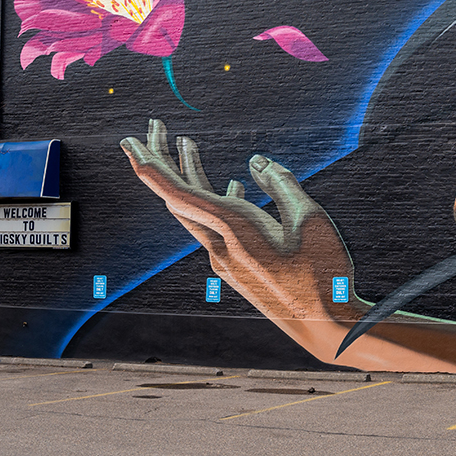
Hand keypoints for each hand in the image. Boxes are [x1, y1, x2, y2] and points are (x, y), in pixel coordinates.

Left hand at [119, 119, 353, 324]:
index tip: (129, 141)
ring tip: (186, 143)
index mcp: (236, 231)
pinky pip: (214, 226)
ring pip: (195, 211)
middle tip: (153, 127)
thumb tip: (257, 162)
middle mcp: (220, 247)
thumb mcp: (311, 220)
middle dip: (161, 158)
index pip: (179, 193)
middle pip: (177, 197)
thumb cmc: (324, 274)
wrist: (326, 328)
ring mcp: (226, 260)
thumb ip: (283, 185)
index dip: (151, 165)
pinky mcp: (237, 267)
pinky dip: (215, 198)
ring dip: (188, 175)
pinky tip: (236, 186)